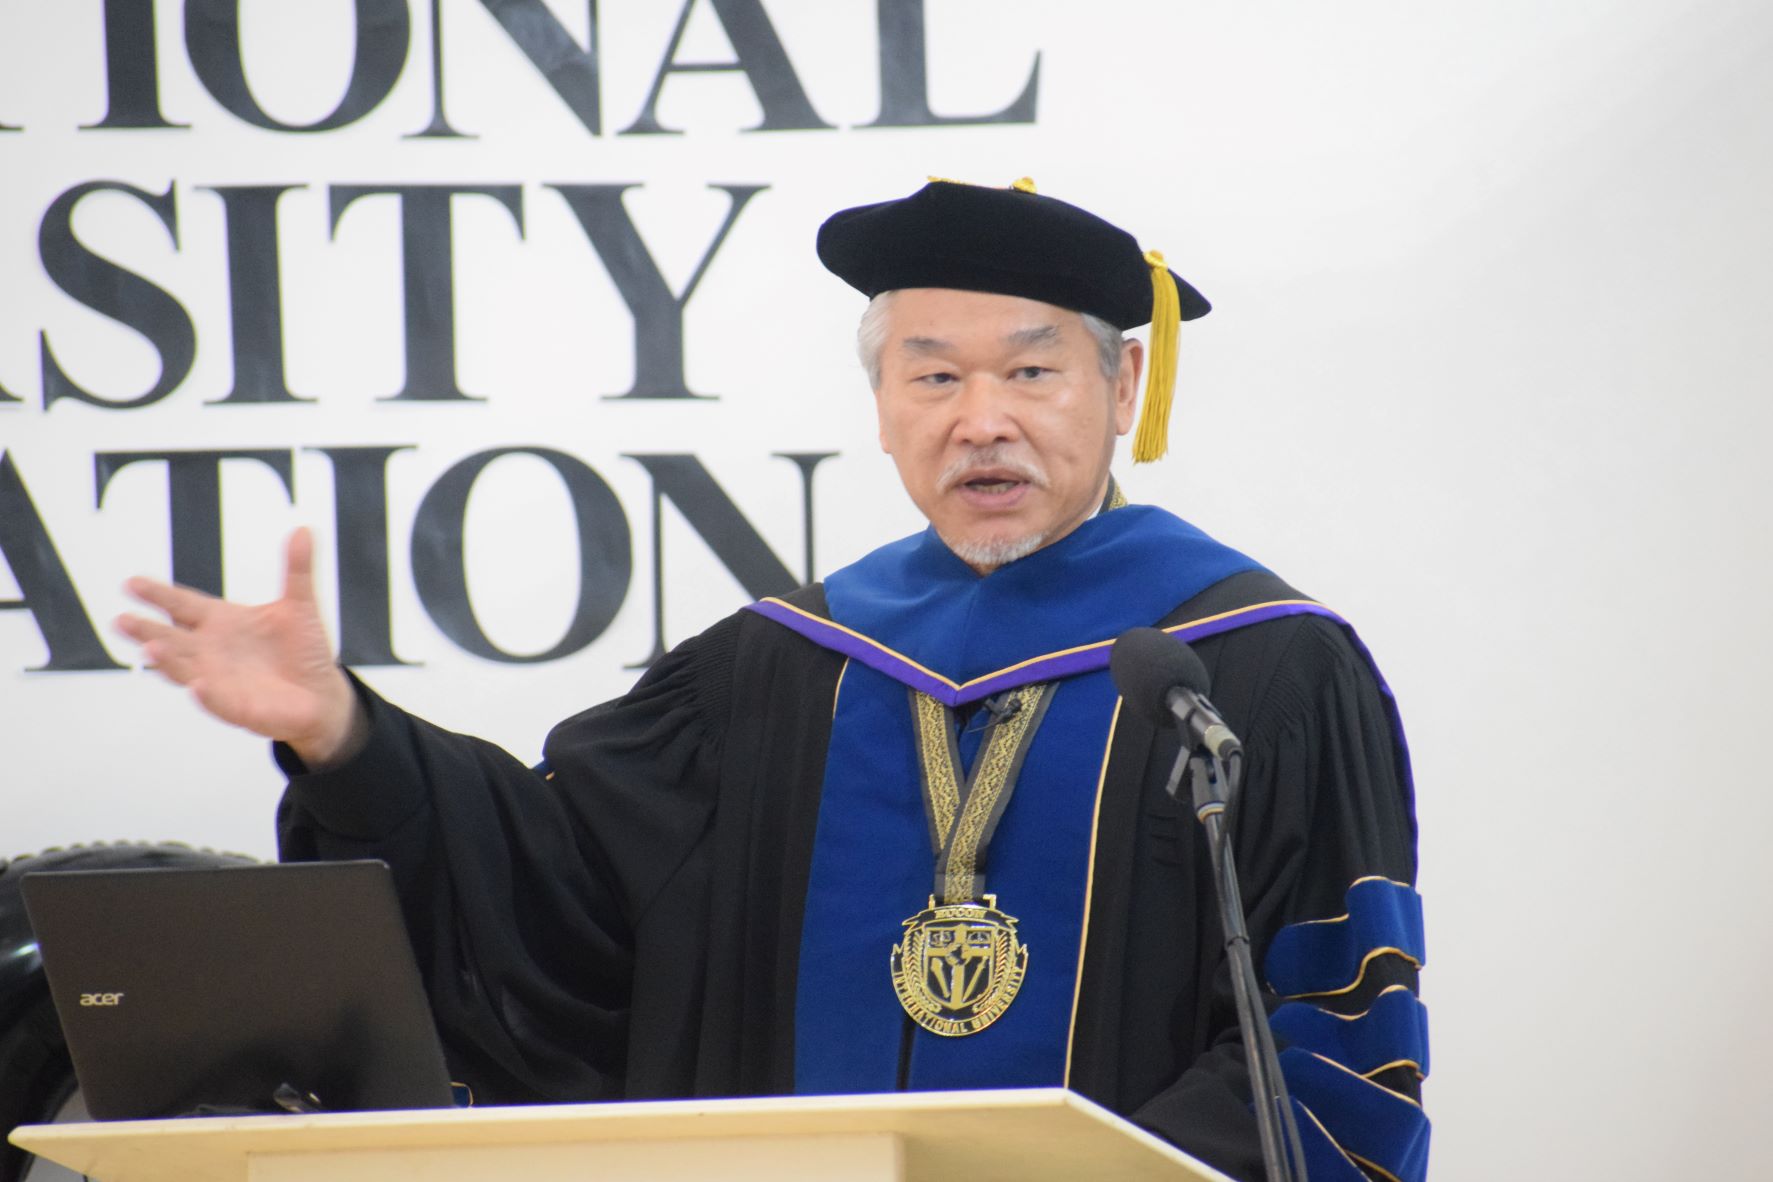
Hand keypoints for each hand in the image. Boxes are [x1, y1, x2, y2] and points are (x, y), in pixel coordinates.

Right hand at [115, 527, 361, 766]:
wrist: (321, 694)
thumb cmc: (302, 649)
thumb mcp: (301, 605)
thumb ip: (297, 570)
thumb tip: (303, 530)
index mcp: (220, 621)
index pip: (181, 604)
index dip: (158, 594)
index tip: (131, 583)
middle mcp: (211, 650)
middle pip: (171, 638)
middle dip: (146, 630)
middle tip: (122, 620)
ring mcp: (218, 680)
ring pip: (184, 669)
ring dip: (167, 660)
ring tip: (150, 648)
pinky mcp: (236, 707)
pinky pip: (217, 701)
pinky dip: (207, 694)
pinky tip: (198, 685)